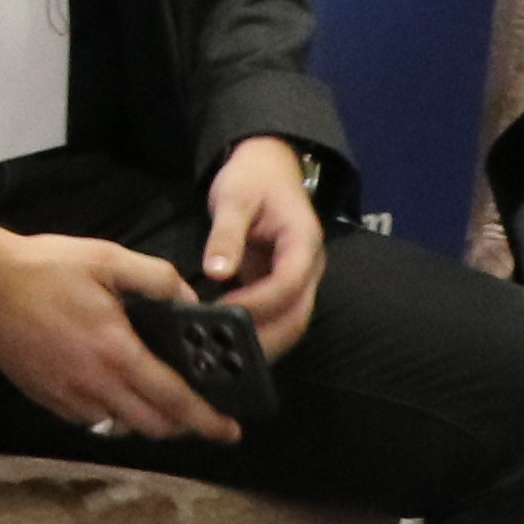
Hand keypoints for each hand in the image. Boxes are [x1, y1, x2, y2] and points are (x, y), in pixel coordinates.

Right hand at [0, 226, 236, 441]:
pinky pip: (89, 419)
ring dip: (146, 421)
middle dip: (183, 426)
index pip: (174, 400)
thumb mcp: (108, 258)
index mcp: (116, 351)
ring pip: (120, 426)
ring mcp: (66, 395)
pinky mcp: (45, 397)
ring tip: (158, 401)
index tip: (230, 431)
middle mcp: (93, 383)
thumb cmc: (43, 267)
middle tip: (200, 415)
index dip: (207, 420)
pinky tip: (112, 390)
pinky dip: (110, 414)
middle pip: (152, 425)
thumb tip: (188, 299)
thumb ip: (157, 278)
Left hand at [198, 138, 328, 357]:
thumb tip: (215, 273)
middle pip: (296, 315)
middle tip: (221, 351)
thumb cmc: (252, 178)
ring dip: (262, 342)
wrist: (269, 168)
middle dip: (263, 337)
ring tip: (222, 355)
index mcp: (302, 242)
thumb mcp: (235, 196)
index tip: (220, 313)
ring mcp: (299, 280)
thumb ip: (226, 234)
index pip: (287, 284)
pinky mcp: (283, 287)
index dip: (257, 304)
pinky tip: (227, 344)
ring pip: (290, 323)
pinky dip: (257, 333)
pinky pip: (277, 317)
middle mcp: (308, 267)